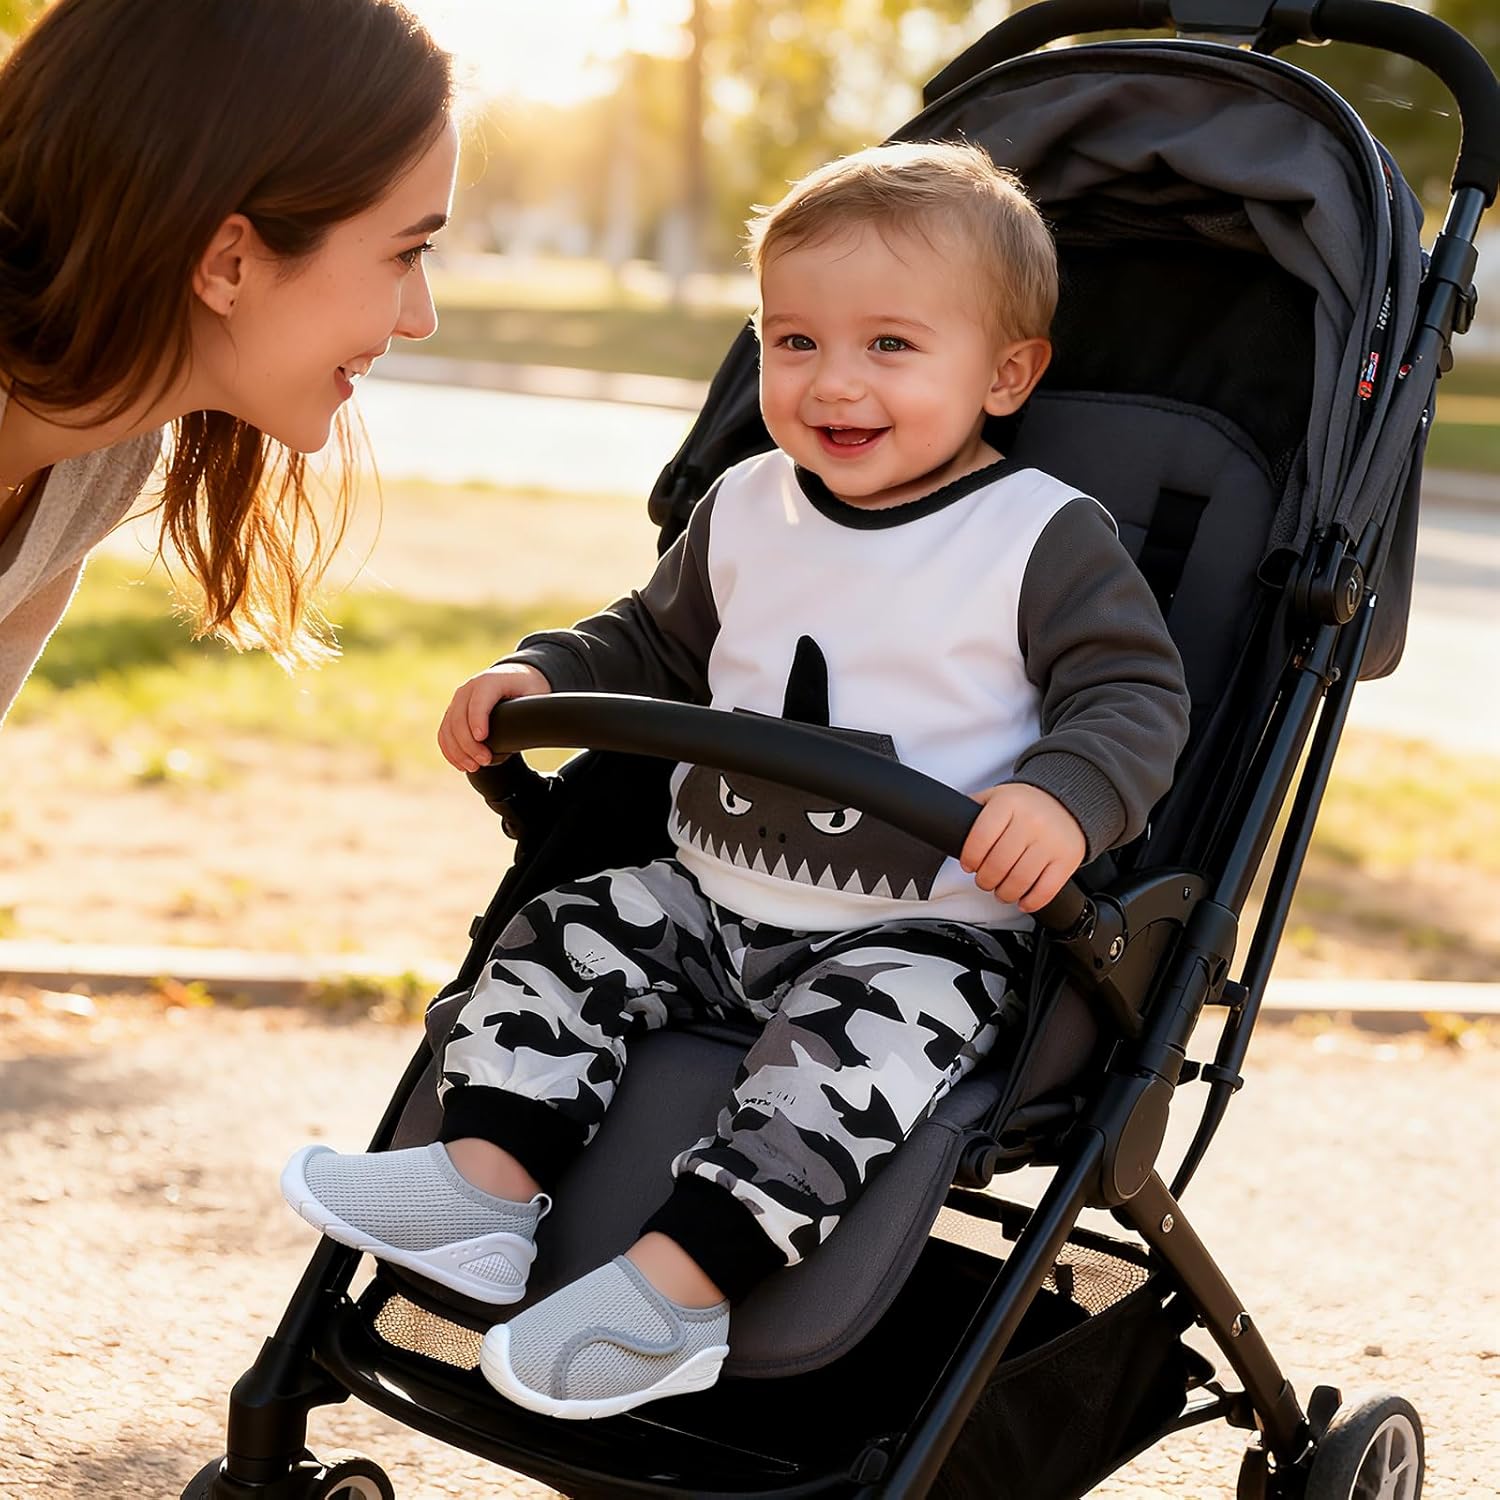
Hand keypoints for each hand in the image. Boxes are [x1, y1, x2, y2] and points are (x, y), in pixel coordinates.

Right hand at [437, 663, 549, 771]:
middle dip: (469, 743)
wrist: (514, 677)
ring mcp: (457, 701)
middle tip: (485, 760)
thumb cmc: (526, 687)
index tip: (483, 738)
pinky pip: (444, 734)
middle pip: (459, 717)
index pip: (478, 700)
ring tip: (474, 767)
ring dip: (458, 751)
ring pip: (448, 728)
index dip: (478, 719)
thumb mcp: (536, 694)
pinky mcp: (452, 713)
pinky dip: (450, 751)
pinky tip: (462, 764)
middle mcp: (468, 689)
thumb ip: (531, 710)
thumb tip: (529, 734)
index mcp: (490, 681)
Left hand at [960, 782, 1085, 913]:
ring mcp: (1051, 841)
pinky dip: (1031, 902)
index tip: (969, 865)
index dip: (970, 858)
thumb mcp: (997, 796)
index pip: (980, 838)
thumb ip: (973, 809)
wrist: (1068, 802)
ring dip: (1005, 893)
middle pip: (998, 864)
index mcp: (1008, 804)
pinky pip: (1046, 890)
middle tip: (985, 881)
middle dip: (985, 880)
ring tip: (1001, 891)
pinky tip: (1023, 900)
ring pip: (1020, 880)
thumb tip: (947, 824)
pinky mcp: (1067, 859)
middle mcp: (1031, 821)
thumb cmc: (1027, 804)